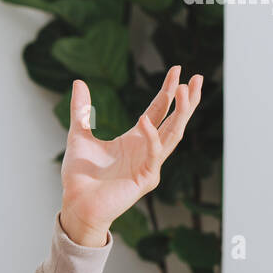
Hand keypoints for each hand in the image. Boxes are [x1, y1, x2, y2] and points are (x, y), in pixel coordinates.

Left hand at [59, 65, 202, 245]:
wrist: (76, 203)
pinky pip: (154, 154)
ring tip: (185, 90)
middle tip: (196, 78)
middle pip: (174, 121)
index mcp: (135, 139)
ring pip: (173, 135)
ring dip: (181, 113)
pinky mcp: (146, 178)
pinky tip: (145, 120)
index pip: (158, 111)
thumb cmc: (79, 175)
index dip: (168, 91)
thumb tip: (78, 82)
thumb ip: (81, 109)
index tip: (176, 70)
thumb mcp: (79, 134)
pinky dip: (151, 136)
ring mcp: (149, 164)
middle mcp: (146, 150)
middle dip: (186, 100)